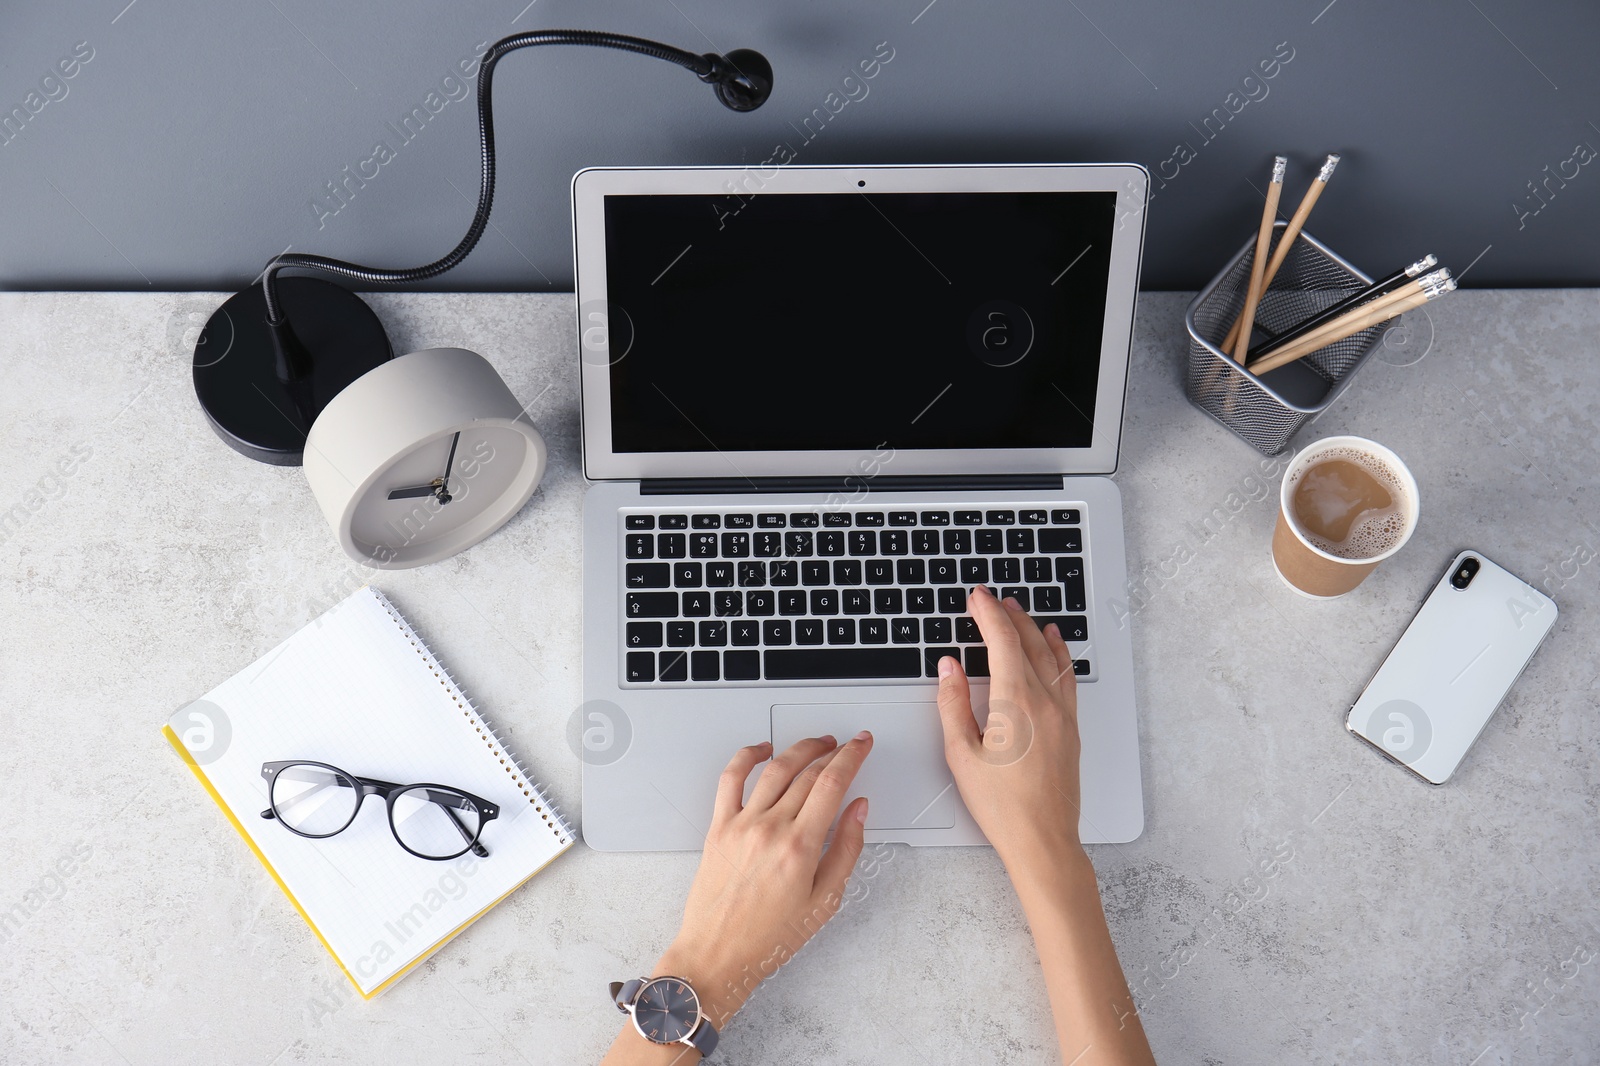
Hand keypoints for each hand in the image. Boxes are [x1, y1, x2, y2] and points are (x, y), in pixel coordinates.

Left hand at [655, 733, 871, 1027]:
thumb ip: (846, 849)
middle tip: (847, 746)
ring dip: (799, 749)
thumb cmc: (768, 938)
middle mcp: (769, 829)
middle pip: (808, 773)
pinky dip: (747, 756)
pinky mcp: (718, 827)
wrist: (718, 954)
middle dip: (833, 752)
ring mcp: (741, 824)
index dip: (852, 757)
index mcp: (799, 848)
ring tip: (817, 744)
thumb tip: (859, 810)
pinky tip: (762, 750)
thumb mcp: (824, 902)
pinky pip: (731, 778)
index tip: (862, 745)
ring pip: (775, 769)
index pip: (832, 784)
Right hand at [935, 584, 1083, 869]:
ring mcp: (1063, 714)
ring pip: (1051, 656)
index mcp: (1016, 702)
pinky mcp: (1072, 729)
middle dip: (1009, 616)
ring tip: (1021, 613)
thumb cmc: (1002, 805)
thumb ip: (953, 704)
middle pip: (1029, 642)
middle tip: (992, 600)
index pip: (1002, 641)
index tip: (977, 598)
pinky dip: (1059, 654)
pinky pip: (1067, 677)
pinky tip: (1055, 647)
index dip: (988, 614)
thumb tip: (949, 669)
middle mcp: (1045, 701)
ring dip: (1034, 630)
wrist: (1043, 840)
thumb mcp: (961, 754)